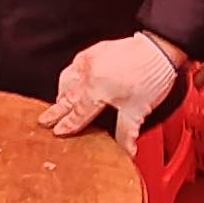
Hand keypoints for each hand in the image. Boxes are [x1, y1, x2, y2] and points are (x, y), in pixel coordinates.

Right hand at [45, 33, 183, 145]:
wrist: (160, 49)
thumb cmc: (151, 76)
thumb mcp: (138, 110)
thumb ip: (127, 134)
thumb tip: (127, 152)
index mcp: (97, 91)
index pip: (77, 114)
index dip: (66, 125)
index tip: (57, 132)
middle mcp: (88, 74)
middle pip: (67, 97)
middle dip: (55, 111)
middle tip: (43, 120)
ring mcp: (89, 60)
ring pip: (66, 79)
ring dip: (61, 93)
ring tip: (58, 103)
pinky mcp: (94, 50)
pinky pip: (74, 65)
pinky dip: (70, 76)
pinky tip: (71, 80)